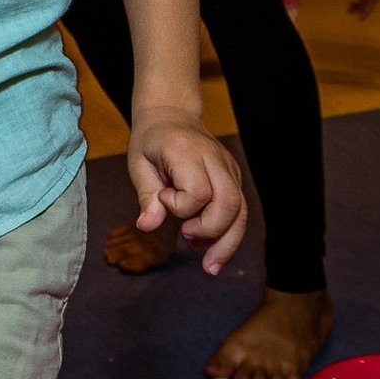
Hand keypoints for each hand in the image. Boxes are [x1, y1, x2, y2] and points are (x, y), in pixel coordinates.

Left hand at [127, 105, 246, 275]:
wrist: (171, 115)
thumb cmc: (152, 141)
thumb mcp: (138, 164)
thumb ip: (146, 196)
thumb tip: (148, 226)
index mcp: (187, 151)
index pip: (199, 191)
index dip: (180, 206)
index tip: (163, 199)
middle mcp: (214, 158)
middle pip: (230, 202)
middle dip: (213, 232)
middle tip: (188, 239)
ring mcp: (228, 167)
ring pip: (241, 210)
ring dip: (227, 242)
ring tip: (209, 264)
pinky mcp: (234, 177)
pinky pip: (239, 210)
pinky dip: (228, 233)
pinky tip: (210, 246)